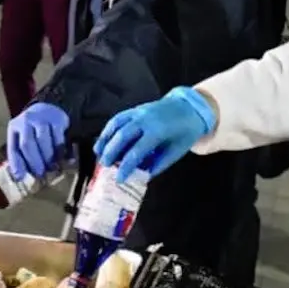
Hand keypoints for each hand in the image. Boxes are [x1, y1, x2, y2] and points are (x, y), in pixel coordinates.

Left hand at [7, 103, 70, 178]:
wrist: (49, 108)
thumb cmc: (33, 130)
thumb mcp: (22, 138)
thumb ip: (20, 156)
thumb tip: (19, 178)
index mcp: (14, 127)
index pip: (13, 148)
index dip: (16, 164)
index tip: (21, 178)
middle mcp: (26, 120)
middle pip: (27, 144)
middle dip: (34, 162)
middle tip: (41, 174)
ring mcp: (42, 118)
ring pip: (43, 141)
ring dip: (48, 158)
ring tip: (51, 168)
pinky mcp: (57, 119)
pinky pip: (58, 139)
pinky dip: (60, 152)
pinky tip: (61, 159)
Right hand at [94, 87, 217, 182]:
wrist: (190, 108)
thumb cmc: (184, 132)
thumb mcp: (175, 152)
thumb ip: (157, 164)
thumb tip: (139, 177)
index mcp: (158, 131)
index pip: (137, 151)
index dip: (126, 166)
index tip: (119, 179)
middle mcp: (145, 120)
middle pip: (122, 136)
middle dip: (111, 152)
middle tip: (104, 165)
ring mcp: (139, 112)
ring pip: (117, 124)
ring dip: (105, 138)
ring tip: (98, 153)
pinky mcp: (136, 109)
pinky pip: (118, 118)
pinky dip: (109, 129)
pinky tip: (104, 139)